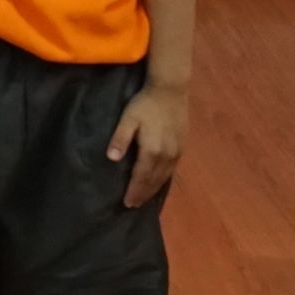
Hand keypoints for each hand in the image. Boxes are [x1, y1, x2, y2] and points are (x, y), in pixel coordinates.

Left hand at [108, 81, 184, 209]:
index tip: (127, 203)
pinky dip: (164, 179)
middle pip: (154, 180)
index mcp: (152, 150)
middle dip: (143, 194)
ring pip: (164, 177)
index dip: (134, 191)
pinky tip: (159, 181)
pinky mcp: (182, 146)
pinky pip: (172, 169)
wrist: (170, 89)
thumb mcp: (128, 119)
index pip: (141, 177)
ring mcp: (176, 151)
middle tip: (134, 205)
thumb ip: (120, 138)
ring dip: (154, 189)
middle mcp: (166, 155)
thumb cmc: (145, 103)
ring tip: (145, 198)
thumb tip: (112, 158)